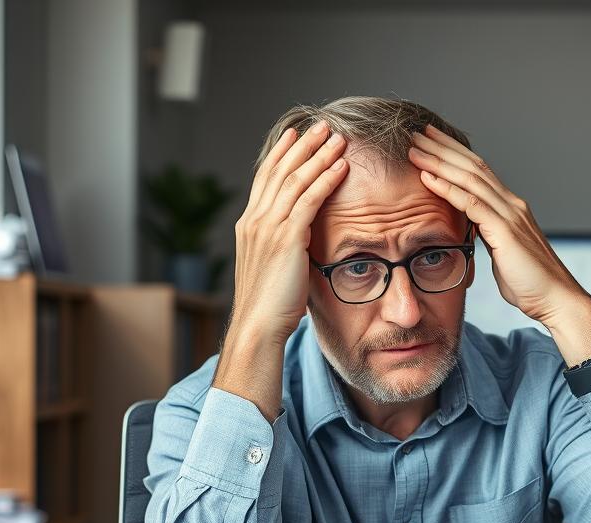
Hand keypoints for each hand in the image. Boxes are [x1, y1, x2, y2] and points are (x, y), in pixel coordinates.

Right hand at [214, 122, 349, 416]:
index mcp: (250, 225)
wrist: (258, 328)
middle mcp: (255, 220)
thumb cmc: (270, 307)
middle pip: (280, 171)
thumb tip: (301, 242)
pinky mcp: (286, 239)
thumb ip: (284, 248)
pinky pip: (308, 200)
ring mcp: (268, 228)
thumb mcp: (275, 269)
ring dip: (318, 156)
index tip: (297, 136)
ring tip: (337, 137)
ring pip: (295, 180)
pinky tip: (341, 166)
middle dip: (302, 146)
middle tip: (321, 126)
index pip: (266, 179)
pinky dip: (325, 180)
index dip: (282, 155)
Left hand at [407, 126, 590, 366]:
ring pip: (469, 178)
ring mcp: (509, 215)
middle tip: (417, 133)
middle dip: (443, 148)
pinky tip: (427, 177)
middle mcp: (511, 204)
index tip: (432, 142)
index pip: (479, 171)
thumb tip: (473, 235)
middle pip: (473, 165)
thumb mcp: (503, 255)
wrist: (557, 300)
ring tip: (415, 149)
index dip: (454, 154)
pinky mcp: (505, 231)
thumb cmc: (531, 285)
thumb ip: (488, 239)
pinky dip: (447, 188)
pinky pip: (471, 203)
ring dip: (439, 162)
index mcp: (511, 208)